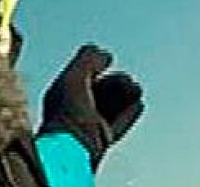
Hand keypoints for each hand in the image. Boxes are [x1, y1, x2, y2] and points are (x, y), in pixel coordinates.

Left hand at [39, 44, 144, 169]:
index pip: (78, 74)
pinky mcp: (100, 139)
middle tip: (127, 78)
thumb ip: (87, 62)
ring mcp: (86, 125)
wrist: (73, 149)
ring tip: (136, 88)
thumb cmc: (67, 115)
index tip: (106, 57)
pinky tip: (139, 104)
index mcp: (60, 92)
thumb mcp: (74, 79)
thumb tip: (100, 51)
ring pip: (108, 106)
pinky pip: (117, 123)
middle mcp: (72, 108)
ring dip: (124, 95)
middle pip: (96, 91)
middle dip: (114, 82)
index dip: (92, 64)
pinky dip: (128, 113)